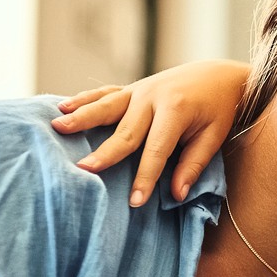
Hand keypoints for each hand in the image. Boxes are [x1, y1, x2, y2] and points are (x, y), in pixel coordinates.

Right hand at [53, 59, 252, 206]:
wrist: (219, 75)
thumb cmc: (218, 110)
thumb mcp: (214, 137)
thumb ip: (193, 164)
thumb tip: (177, 195)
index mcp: (176, 110)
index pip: (157, 150)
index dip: (145, 176)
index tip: (134, 201)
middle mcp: (153, 97)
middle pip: (126, 130)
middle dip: (106, 152)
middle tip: (84, 169)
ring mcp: (139, 90)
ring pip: (107, 106)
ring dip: (82, 117)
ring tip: (58, 127)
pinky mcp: (132, 88)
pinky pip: (105, 94)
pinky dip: (83, 100)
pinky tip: (62, 107)